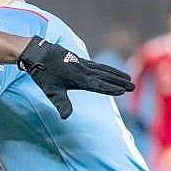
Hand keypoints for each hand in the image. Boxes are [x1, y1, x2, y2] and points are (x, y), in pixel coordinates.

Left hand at [18, 37, 134, 118]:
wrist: (37, 53)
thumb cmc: (43, 74)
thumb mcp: (51, 92)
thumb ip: (61, 104)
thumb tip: (65, 118)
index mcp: (79, 79)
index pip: (99, 85)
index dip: (111, 88)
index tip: (124, 91)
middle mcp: (83, 70)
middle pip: (105, 77)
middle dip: (119, 82)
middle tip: (133, 86)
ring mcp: (82, 64)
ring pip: (102, 70)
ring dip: (115, 74)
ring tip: (127, 77)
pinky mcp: (78, 59)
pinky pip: (96, 65)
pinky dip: (105, 68)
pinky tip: (109, 70)